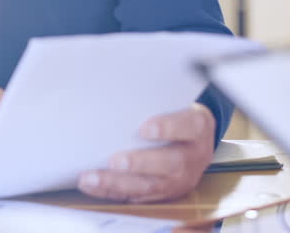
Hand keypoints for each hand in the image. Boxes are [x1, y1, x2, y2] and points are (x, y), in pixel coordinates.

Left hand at [77, 103, 215, 202]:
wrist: (194, 139)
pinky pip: (139, 197)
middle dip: (140, 163)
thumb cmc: (174, 116)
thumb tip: (114, 92)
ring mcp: (182, 179)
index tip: (145, 128)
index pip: (189, 127)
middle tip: (114, 161)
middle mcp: (194, 156)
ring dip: (119, 183)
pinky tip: (94, 187)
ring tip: (92, 179)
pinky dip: (114, 193)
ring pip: (152, 185)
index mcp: (197, 128)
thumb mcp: (172, 103)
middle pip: (171, 163)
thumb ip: (150, 102)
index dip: (168, 128)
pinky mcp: (166, 193)